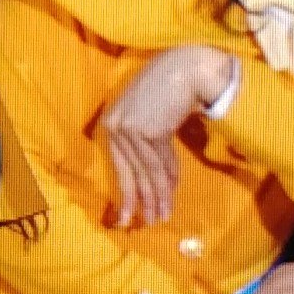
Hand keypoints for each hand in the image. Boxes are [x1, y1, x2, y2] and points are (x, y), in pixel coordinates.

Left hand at [103, 45, 234, 226]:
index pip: (118, 166)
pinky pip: (161, 162)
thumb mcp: (148, 118)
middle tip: (148, 224)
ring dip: (157, 196)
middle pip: (131, 172)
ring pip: (147, 171)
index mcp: (109, 123)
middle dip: (141, 201)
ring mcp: (129, 129)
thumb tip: (155, 181)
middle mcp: (114, 127)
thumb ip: (146, 145)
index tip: (126, 217)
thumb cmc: (167, 90)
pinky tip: (170, 196)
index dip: (126, 194)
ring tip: (162, 217)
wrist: (184, 68)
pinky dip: (167, 180)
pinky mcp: (147, 130)